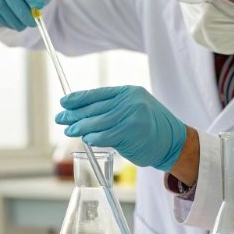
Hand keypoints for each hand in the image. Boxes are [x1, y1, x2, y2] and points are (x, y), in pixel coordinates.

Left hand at [55, 86, 186, 171]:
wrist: (174, 142)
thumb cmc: (150, 127)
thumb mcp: (133, 110)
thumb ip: (111, 110)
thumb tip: (82, 114)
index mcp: (128, 91)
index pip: (97, 93)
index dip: (78, 98)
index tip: (64, 102)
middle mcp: (130, 100)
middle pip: (94, 107)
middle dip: (74, 113)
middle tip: (60, 118)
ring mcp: (131, 115)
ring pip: (97, 121)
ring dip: (80, 127)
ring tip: (69, 131)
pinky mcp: (131, 131)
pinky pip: (106, 135)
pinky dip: (93, 137)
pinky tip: (85, 139)